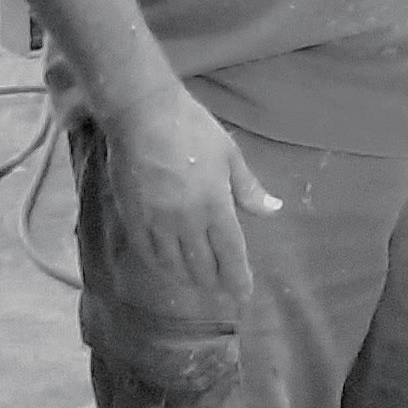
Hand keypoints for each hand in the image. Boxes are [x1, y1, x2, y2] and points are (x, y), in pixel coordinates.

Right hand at [99, 82, 278, 302]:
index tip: (243, 295)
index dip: (238, 279)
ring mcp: (157, 222)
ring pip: (174, 265)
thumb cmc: (192, 128)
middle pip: (202, 267)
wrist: (142, 113)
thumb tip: (274, 209)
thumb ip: (249, 188)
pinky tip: (167, 268)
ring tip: (196, 283)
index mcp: (215, 205)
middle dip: (214, 283)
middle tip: (221, 289)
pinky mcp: (132, 217)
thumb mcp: (229, 154)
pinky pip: (147, 253)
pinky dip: (160, 266)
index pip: (230, 255)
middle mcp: (187, 221)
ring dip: (188, 278)